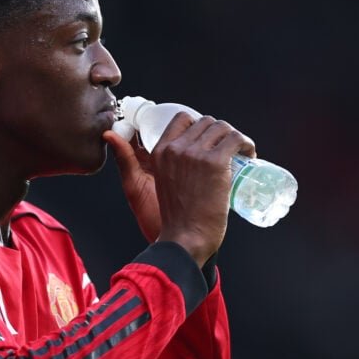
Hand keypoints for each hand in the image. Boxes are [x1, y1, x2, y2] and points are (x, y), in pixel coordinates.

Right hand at [109, 112, 254, 266]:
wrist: (184, 239)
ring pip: (223, 128)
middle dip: (220, 133)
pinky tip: (249, 154)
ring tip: (241, 153)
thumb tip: (109, 135)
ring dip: (235, 137)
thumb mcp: (139, 187)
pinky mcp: (215, 163)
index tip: (210, 139)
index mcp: (159, 152)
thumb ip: (127, 162)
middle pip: (206, 122)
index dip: (199, 125)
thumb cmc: (169, 219)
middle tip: (228, 150)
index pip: (182, 118)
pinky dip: (246, 144)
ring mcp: (195, 154)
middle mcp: (175, 149)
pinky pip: (236, 140)